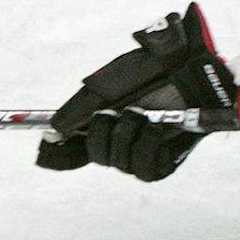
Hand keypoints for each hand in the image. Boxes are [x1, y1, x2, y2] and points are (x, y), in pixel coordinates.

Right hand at [38, 4, 237, 182]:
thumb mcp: (110, 84)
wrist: (194, 70)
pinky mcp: (165, 163)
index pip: (77, 146)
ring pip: (117, 162)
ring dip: (126, 135)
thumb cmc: (156, 70)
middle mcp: (123, 139)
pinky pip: (144, 169)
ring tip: (143, 115)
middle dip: (101, 132)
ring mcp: (143, 153)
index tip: (45, 149)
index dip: (61, 153)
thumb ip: (80, 106)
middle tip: (115, 112)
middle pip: (95, 155)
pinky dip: (147, 145)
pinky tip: (158, 128)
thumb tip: (53, 128)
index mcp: (107, 120)